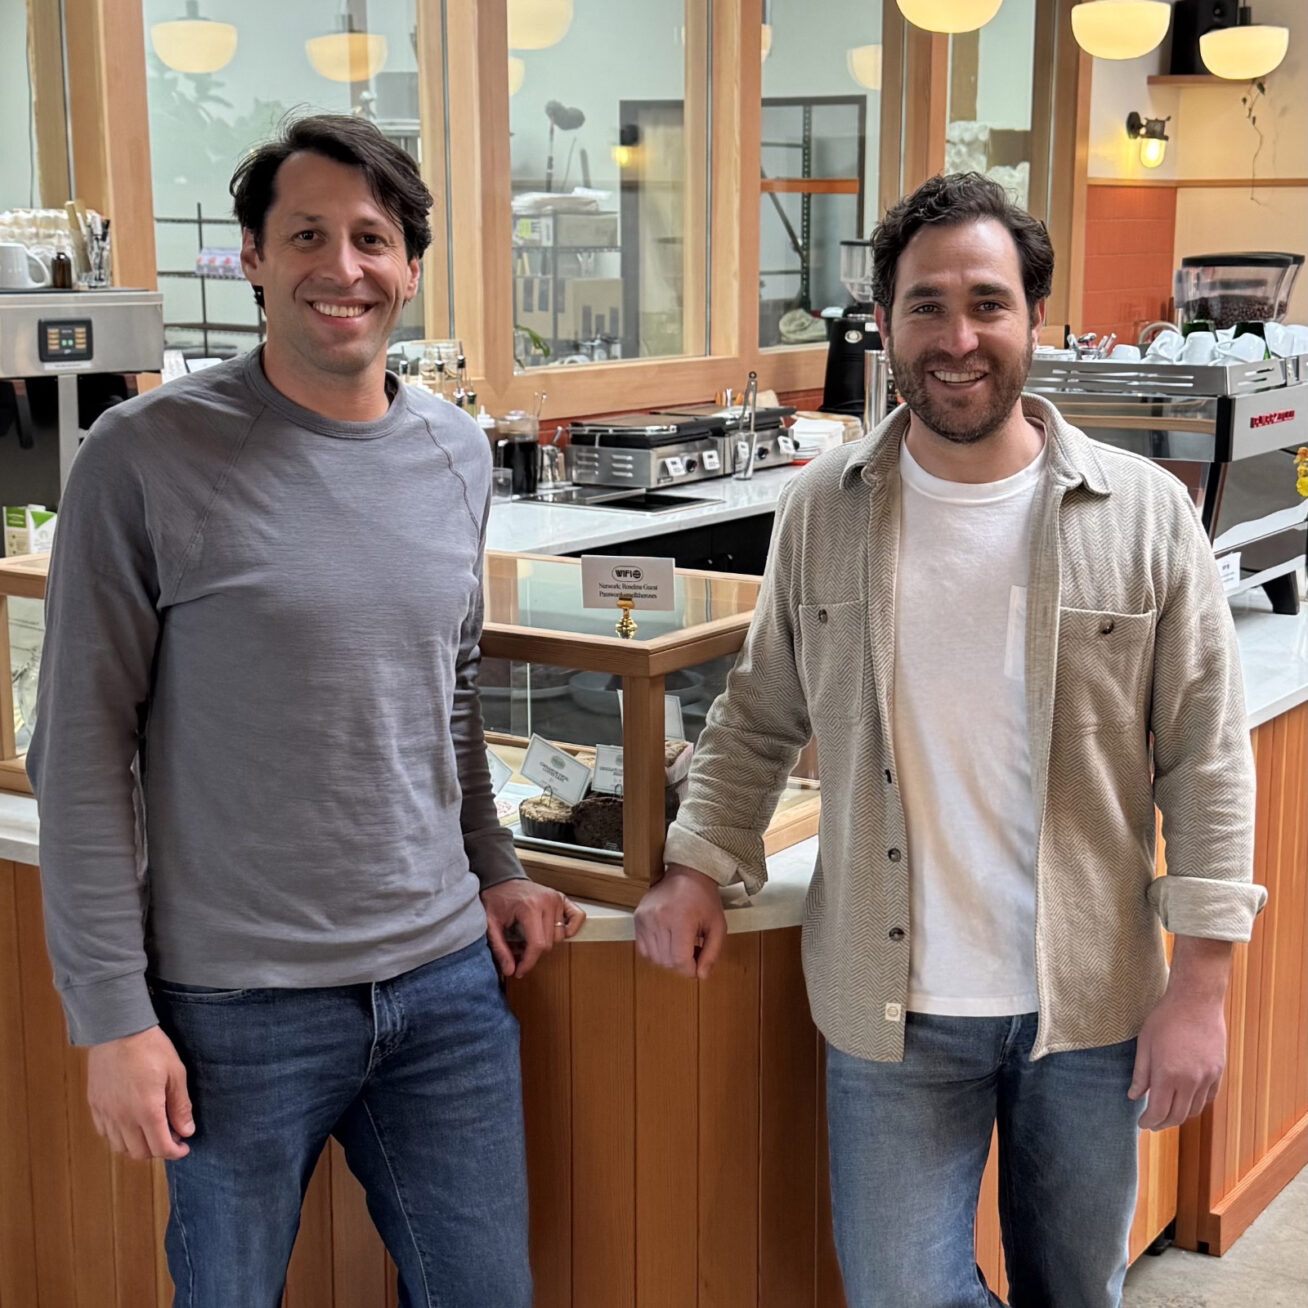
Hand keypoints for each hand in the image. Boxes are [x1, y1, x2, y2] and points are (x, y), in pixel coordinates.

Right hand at [86, 1025, 194, 1160]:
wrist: (117, 1030)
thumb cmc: (150, 1047)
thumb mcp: (176, 1073)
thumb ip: (180, 1106)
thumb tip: (186, 1131)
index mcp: (146, 1110)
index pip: (161, 1147)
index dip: (175, 1152)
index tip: (183, 1147)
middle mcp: (123, 1117)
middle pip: (140, 1152)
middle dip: (159, 1150)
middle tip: (171, 1136)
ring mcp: (106, 1113)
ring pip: (120, 1147)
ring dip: (138, 1146)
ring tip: (152, 1130)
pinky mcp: (95, 1105)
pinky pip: (106, 1133)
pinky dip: (120, 1136)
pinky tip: (132, 1122)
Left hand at [481, 879, 584, 977]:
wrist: (501, 878)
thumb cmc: (496, 899)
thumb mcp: (490, 924)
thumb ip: (499, 948)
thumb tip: (509, 970)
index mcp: (530, 907)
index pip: (538, 944)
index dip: (529, 963)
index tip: (519, 971)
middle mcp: (547, 901)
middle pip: (549, 943)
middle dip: (534, 954)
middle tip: (518, 952)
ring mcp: (557, 898)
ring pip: (560, 936)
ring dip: (546, 943)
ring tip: (529, 940)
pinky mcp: (562, 898)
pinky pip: (577, 917)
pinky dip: (570, 929)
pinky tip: (555, 933)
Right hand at [634, 863, 726, 978]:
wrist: (686, 874)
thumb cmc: (704, 899)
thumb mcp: (718, 926)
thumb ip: (712, 953)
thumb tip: (701, 976)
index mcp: (680, 919)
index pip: (680, 960)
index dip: (690, 970)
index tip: (698, 965)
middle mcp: (658, 918)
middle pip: (667, 961)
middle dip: (681, 964)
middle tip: (692, 951)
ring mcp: (645, 918)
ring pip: (654, 958)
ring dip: (668, 959)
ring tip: (680, 944)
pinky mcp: (637, 918)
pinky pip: (643, 949)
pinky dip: (656, 952)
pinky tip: (667, 941)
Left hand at [1128, 991, 1226, 1130]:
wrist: (1196, 1002)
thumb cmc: (1165, 1019)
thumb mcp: (1144, 1044)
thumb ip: (1140, 1074)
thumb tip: (1133, 1096)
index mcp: (1168, 1074)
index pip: (1159, 1111)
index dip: (1149, 1121)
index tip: (1141, 1124)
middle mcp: (1190, 1081)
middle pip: (1178, 1116)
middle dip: (1163, 1123)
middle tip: (1152, 1123)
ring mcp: (1207, 1077)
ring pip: (1194, 1110)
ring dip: (1180, 1115)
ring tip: (1167, 1112)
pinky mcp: (1218, 1072)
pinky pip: (1208, 1098)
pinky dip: (1195, 1104)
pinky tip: (1185, 1100)